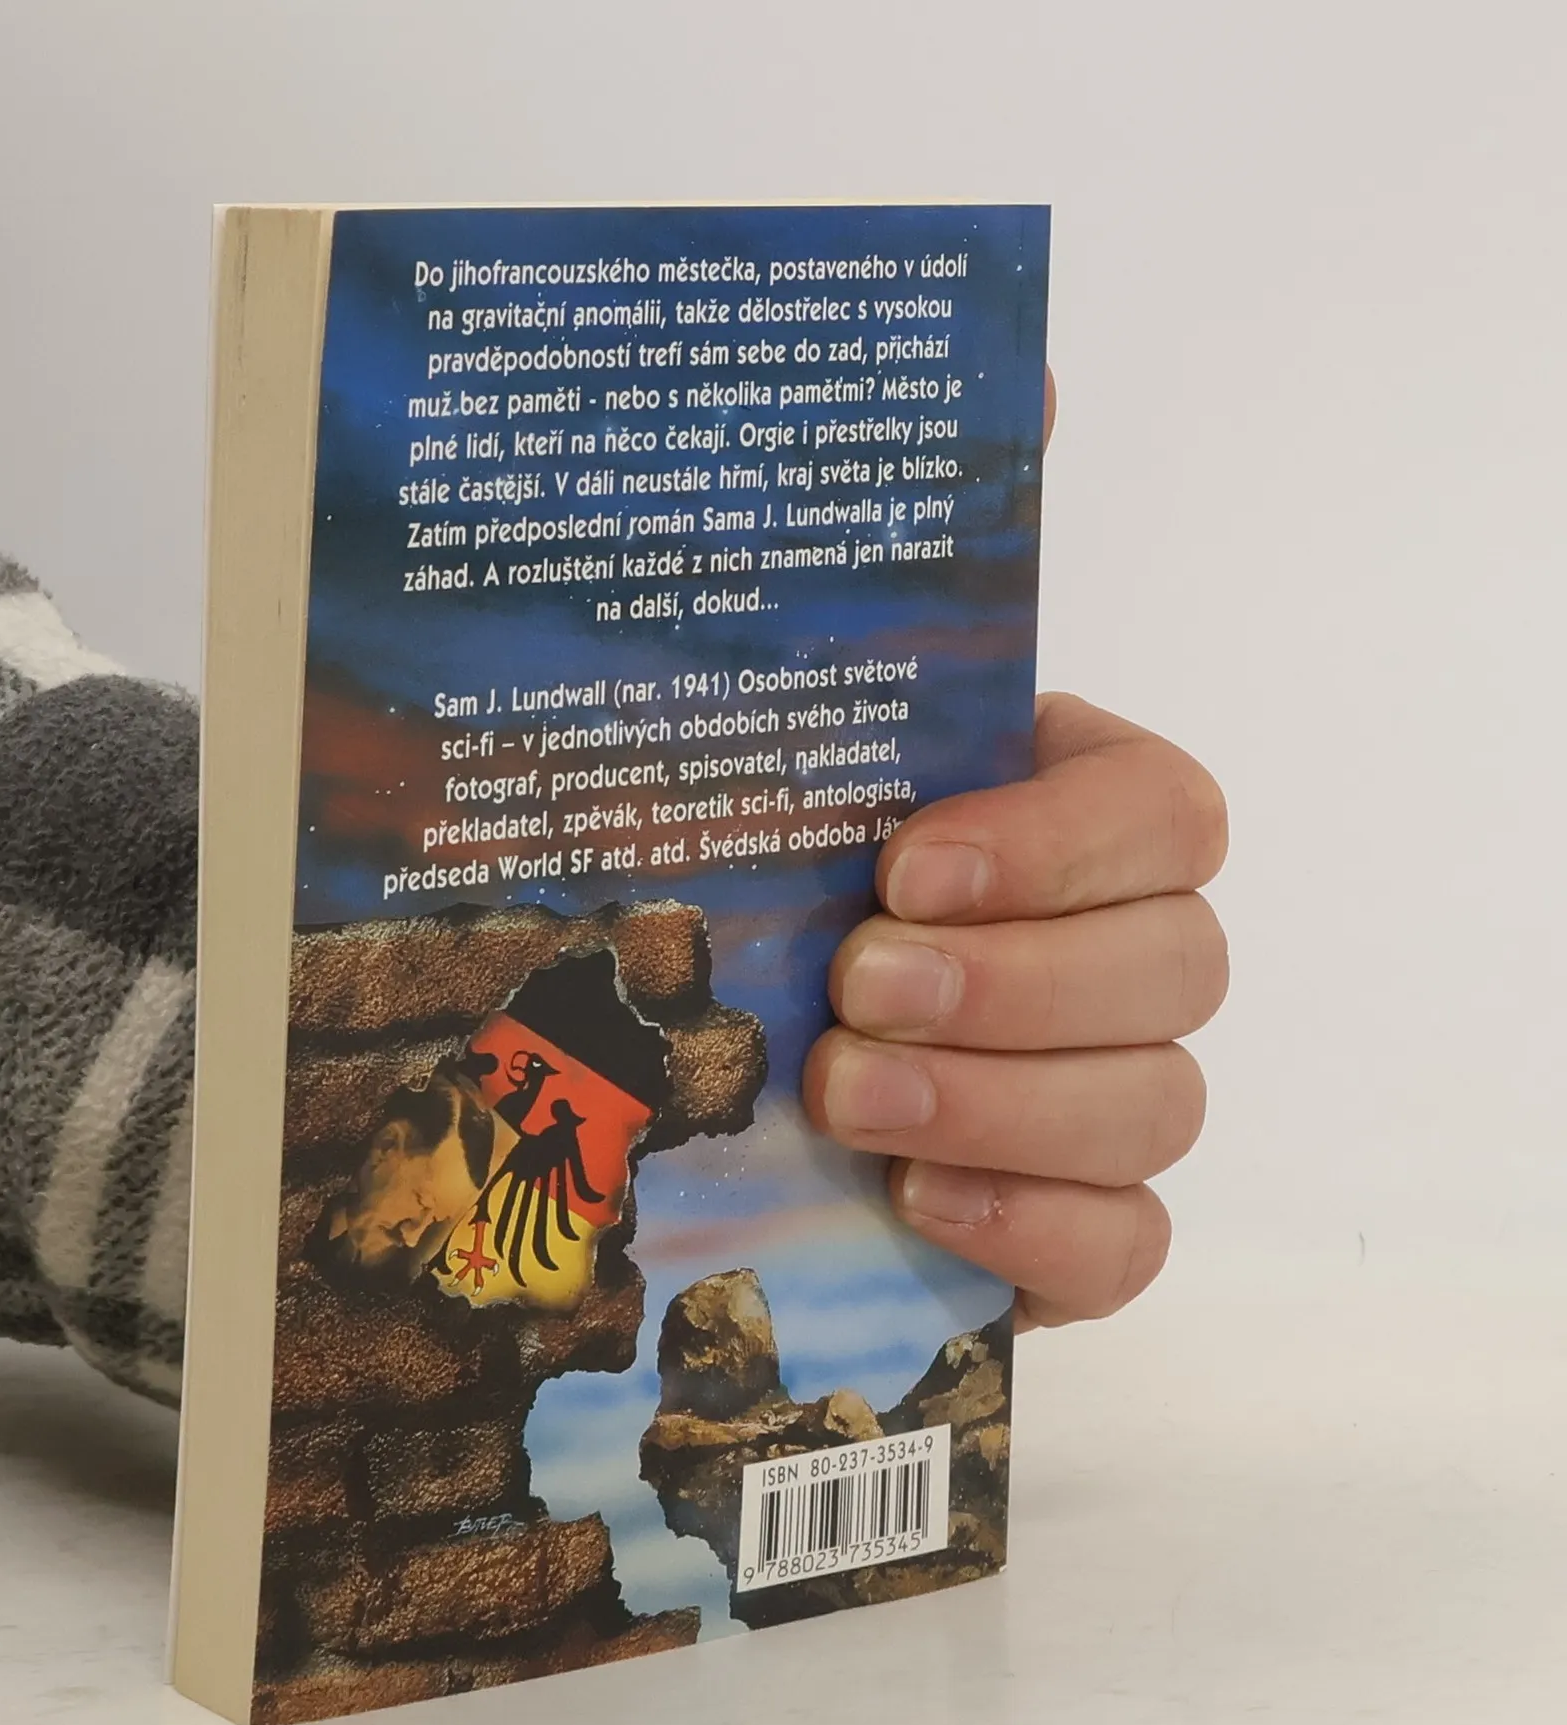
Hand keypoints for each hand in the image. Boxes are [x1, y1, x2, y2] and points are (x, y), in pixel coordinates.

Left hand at [804, 372, 1228, 1330]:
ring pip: (1162, 1106)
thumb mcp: (760, 708)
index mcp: (1054, 813)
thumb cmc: (723, 851)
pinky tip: (925, 1201)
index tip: (908, 863)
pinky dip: (1046, 1231)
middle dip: (1020, 983)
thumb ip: (885, 558)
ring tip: (848, 1095)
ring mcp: (1091, 1092)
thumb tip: (1024, 367)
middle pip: (1181, 967)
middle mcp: (1102, 947)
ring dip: (1011, 1103)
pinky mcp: (1059, 1221)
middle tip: (856, 986)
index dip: (1060, 843)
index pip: (1166, 811)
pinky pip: (1131, 1245)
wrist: (657, 1036)